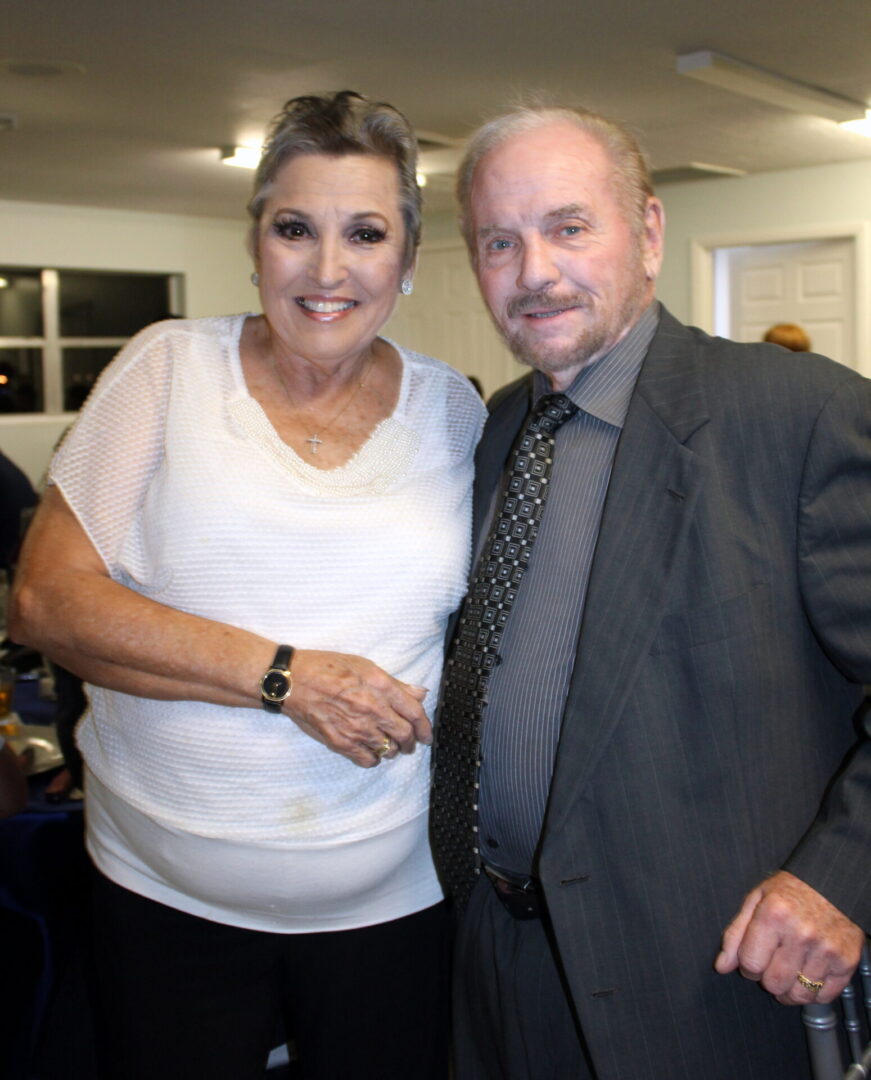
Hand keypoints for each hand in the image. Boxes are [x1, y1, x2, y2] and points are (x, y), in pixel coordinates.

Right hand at [284, 650, 430, 767]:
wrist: (293, 681)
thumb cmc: (327, 668)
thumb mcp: (365, 665)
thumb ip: (395, 684)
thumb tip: (420, 694)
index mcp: (380, 686)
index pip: (415, 712)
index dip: (426, 727)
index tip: (427, 735)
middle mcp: (372, 709)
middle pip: (405, 735)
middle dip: (411, 742)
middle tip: (410, 743)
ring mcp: (357, 728)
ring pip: (389, 750)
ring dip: (393, 750)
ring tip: (389, 745)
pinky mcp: (341, 743)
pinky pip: (368, 760)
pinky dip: (374, 758)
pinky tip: (370, 750)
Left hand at [715, 870, 864, 1003]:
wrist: (831, 882)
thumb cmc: (790, 891)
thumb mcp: (756, 901)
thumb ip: (735, 934)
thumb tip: (721, 966)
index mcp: (774, 916)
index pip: (751, 964)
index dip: (747, 967)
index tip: (753, 958)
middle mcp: (801, 935)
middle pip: (774, 983)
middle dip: (767, 979)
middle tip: (772, 964)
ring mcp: (826, 950)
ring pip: (799, 995)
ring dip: (789, 990)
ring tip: (789, 973)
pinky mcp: (846, 962)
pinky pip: (823, 996)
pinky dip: (813, 992)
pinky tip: (808, 974)